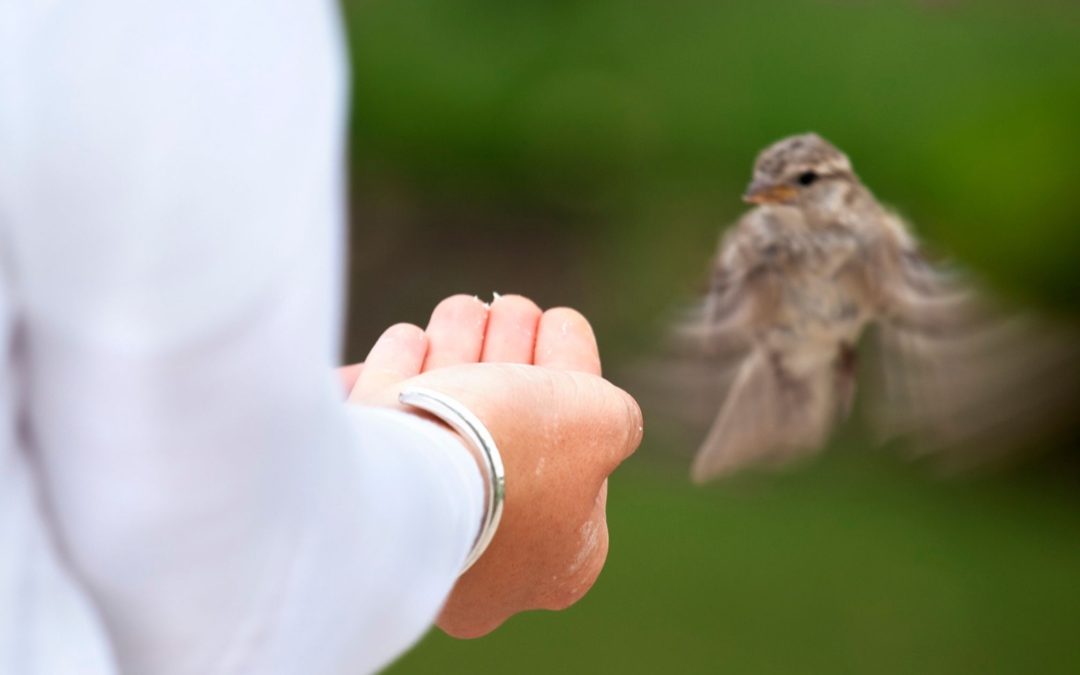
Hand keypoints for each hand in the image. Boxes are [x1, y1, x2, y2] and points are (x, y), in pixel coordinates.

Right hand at [343, 295, 642, 637]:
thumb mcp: (606, 425)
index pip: (574, 457)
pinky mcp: (359, 487)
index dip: (571, 375)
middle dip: (509, 355)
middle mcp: (490, 552)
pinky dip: (397, 374)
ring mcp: (422, 524)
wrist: (414, 470)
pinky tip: (409, 340)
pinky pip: (383, 419)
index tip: (558, 322)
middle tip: (510, 306)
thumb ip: (617, 418)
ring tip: (462, 308)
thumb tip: (595, 410)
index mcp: (555, 561)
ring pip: (445, 418)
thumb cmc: (519, 452)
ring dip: (455, 352)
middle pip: (506, 430)